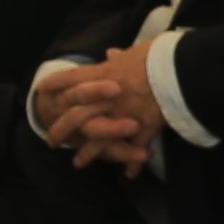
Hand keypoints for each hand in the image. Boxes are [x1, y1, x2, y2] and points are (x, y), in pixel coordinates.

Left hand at [32, 45, 159, 167]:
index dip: (56, 83)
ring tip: (78, 163)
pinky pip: (134, 149)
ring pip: (98, 138)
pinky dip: (133, 163)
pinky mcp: (142, 128)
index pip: (72, 78)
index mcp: (105, 74)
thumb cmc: (159, 55)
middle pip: (76, 115)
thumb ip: (121, 57)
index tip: (42, 90)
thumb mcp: (136, 50)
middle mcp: (107, 97)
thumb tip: (111, 54)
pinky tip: (129, 173)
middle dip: (61, 129)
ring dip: (88, 153)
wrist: (182, 69)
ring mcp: (123, 115)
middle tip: (51, 140)